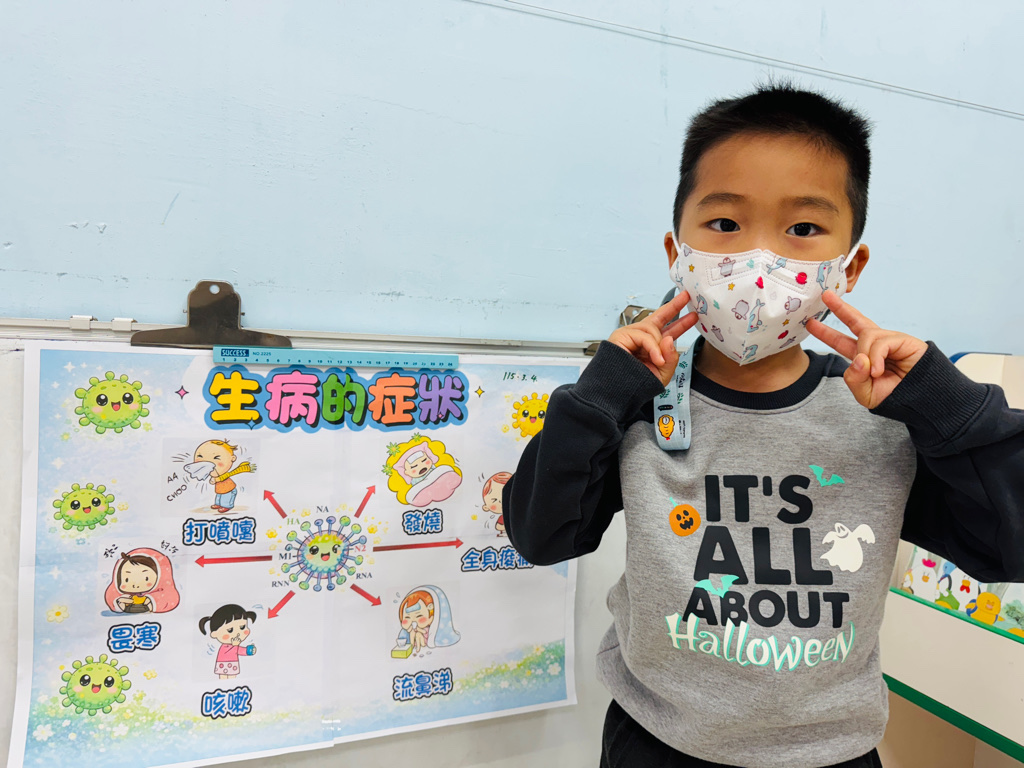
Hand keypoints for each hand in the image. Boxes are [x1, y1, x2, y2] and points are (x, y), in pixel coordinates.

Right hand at [608, 291, 698, 385]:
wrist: (620, 392)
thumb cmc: (638, 384)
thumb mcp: (663, 373)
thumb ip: (671, 357)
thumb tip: (669, 339)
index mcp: (654, 345)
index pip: (669, 329)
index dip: (681, 321)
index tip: (693, 314)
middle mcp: (642, 337)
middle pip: (660, 316)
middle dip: (674, 305)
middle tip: (686, 296)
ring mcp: (631, 335)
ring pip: (653, 329)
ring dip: (659, 346)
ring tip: (659, 361)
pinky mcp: (621, 336)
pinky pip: (644, 336)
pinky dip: (652, 348)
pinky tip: (656, 359)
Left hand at [806, 291, 927, 408]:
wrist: (921, 401)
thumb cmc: (896, 398)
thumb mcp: (866, 394)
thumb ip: (854, 379)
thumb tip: (857, 358)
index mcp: (862, 358)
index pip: (841, 342)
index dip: (826, 333)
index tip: (811, 323)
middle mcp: (875, 346)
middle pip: (855, 322)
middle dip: (840, 308)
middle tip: (826, 295)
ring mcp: (889, 341)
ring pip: (866, 336)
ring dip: (865, 355)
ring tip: (875, 373)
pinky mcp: (904, 340)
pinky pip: (881, 342)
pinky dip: (876, 357)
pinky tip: (879, 370)